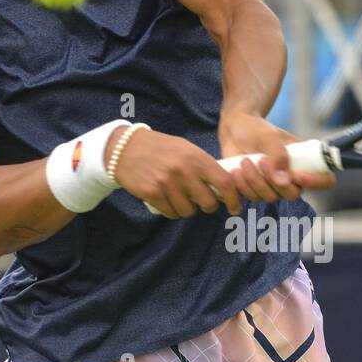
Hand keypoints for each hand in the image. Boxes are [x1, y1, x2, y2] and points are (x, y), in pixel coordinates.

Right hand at [110, 126, 240, 218]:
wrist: (126, 148)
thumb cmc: (161, 149)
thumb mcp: (185, 149)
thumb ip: (203, 166)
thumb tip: (224, 188)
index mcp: (196, 158)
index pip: (225, 182)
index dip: (234, 199)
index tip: (235, 208)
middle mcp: (184, 171)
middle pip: (208, 203)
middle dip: (207, 206)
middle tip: (201, 201)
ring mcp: (168, 183)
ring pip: (189, 211)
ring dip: (187, 209)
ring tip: (180, 198)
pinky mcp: (153, 194)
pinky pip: (171, 213)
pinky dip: (171, 211)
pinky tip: (166, 200)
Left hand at [218, 110, 335, 202]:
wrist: (235, 129)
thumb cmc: (257, 129)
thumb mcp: (269, 136)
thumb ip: (278, 156)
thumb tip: (284, 182)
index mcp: (304, 162)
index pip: (325, 180)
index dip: (316, 182)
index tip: (296, 175)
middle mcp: (292, 177)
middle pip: (293, 194)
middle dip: (274, 181)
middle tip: (261, 161)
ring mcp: (273, 186)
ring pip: (270, 197)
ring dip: (255, 181)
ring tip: (244, 161)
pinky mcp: (255, 190)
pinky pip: (252, 197)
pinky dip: (243, 185)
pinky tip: (236, 170)